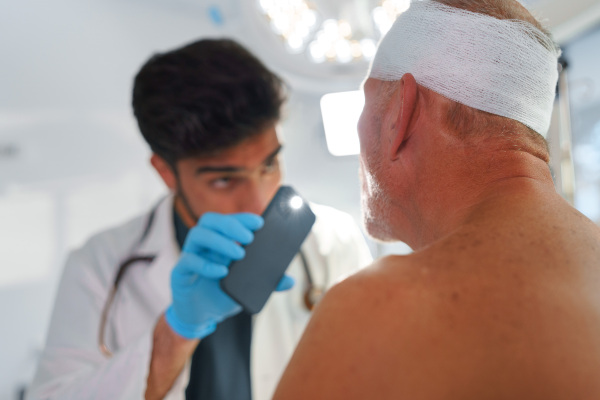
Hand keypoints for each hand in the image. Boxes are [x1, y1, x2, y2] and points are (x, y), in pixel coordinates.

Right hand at [165, 212, 293, 338]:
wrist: (201, 316)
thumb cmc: (223, 294)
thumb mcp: (248, 287)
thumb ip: (267, 282)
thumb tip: (289, 281)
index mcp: (219, 241)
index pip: (228, 220)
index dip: (242, 217)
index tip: (259, 222)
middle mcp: (204, 244)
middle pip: (210, 220)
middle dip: (231, 224)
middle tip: (249, 237)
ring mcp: (190, 255)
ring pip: (198, 234)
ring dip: (220, 241)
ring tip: (239, 253)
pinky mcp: (180, 272)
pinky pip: (188, 260)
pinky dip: (206, 264)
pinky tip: (222, 271)